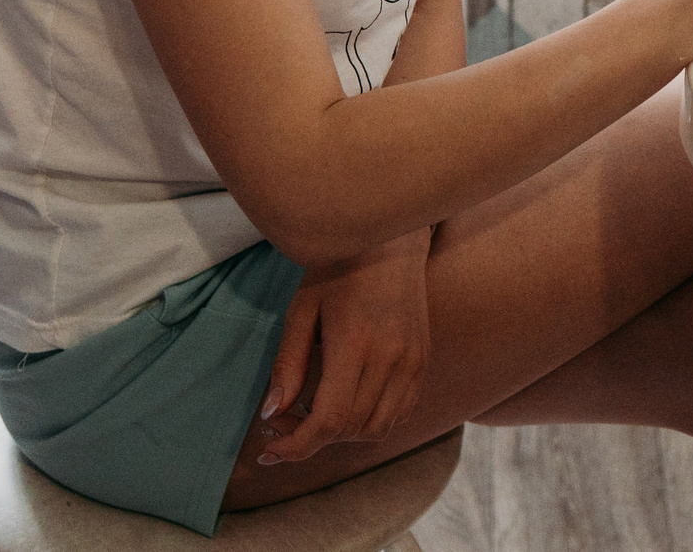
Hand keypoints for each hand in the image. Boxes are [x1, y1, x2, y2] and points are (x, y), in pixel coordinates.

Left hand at [256, 230, 433, 463]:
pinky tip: (347, 404)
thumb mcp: (302, 310)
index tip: (270, 452)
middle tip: (283, 421)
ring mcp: (413, 360)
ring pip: (377, 428)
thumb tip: (272, 415)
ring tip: (314, 413)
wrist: (391, 240)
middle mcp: (391, 357)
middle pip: (351, 429)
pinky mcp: (423, 360)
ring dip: (342, 434)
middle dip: (310, 438)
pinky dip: (370, 422)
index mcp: (356, 342)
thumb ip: (288, 365)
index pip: (330, 419)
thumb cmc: (338, 268)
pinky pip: (399, 412)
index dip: (297, 446)